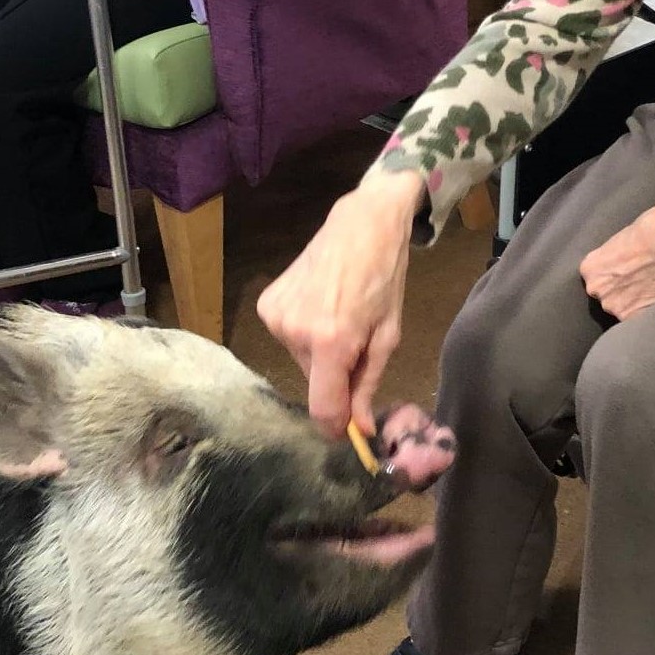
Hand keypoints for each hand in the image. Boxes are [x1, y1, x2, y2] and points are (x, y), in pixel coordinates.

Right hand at [257, 168, 424, 434]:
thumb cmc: (384, 278)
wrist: (361, 225)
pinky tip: (321, 306)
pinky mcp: (266, 305)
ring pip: (301, 360)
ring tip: (340, 317)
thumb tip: (359, 428)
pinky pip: (289, 338)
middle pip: (314, 382)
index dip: (336, 426)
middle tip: (356, 344)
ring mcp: (276, 317)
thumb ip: (368, 384)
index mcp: (331, 342)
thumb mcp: (388, 336)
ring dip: (320, 353)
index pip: (322, 408)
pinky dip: (305, 333)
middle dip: (335, 376)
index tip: (348, 429)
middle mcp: (295, 332)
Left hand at [579, 200, 654, 320]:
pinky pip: (639, 316)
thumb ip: (615, 253)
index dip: (611, 270)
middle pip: (605, 293)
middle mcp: (599, 292)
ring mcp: (619, 308)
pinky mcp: (641, 318)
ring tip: (651, 286)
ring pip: (621, 306)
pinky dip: (647, 308)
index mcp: (591, 268)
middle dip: (618, 287)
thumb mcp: (627, 233)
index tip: (624, 266)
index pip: (594, 274)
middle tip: (639, 276)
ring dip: (632, 299)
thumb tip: (618, 260)